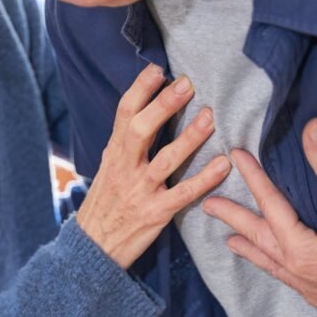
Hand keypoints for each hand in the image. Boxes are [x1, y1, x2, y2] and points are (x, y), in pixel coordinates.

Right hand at [76, 64, 231, 269]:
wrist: (93, 247)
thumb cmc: (106, 203)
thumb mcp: (108, 168)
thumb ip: (125, 143)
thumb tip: (144, 109)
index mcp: (113, 153)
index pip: (123, 115)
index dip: (139, 90)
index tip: (158, 70)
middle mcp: (124, 168)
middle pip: (140, 130)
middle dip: (163, 106)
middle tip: (186, 84)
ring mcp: (139, 191)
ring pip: (164, 161)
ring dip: (188, 138)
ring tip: (209, 117)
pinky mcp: (155, 213)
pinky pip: (183, 194)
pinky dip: (204, 179)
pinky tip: (223, 165)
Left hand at [202, 118, 316, 316]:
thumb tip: (313, 129)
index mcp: (299, 248)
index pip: (269, 204)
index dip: (253, 177)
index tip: (235, 157)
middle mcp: (298, 272)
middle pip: (257, 238)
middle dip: (233, 219)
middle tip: (208, 206)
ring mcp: (312, 290)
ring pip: (271, 265)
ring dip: (251, 250)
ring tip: (232, 242)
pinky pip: (291, 283)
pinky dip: (278, 270)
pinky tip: (284, 270)